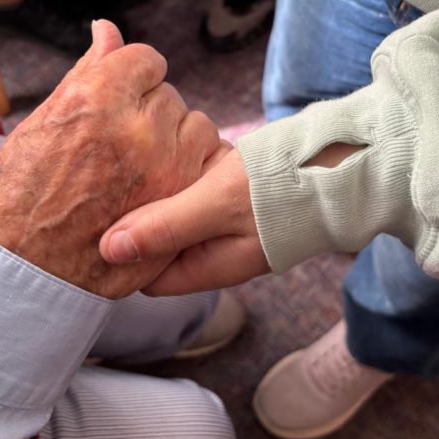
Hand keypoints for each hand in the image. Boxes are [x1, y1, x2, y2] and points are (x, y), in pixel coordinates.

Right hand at [0, 20, 219, 297]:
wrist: (22, 270)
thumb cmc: (19, 193)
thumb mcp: (44, 120)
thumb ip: (88, 71)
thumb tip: (108, 29)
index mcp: (98, 98)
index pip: (145, 60)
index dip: (132, 79)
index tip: (120, 101)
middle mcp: (138, 127)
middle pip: (168, 95)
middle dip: (149, 112)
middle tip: (118, 146)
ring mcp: (166, 168)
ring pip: (196, 127)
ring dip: (176, 140)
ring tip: (139, 168)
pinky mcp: (182, 203)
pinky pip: (207, 164)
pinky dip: (191, 170)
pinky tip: (161, 187)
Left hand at [99, 147, 270, 294]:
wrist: (340, 163)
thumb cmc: (280, 188)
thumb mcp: (215, 204)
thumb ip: (164, 226)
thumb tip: (107, 251)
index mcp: (209, 268)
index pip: (147, 279)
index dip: (121, 258)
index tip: (97, 226)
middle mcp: (218, 255)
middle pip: (160, 251)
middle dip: (136, 227)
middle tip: (107, 192)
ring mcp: (230, 230)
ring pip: (177, 222)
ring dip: (158, 201)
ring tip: (130, 171)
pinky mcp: (239, 203)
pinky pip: (197, 200)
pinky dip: (180, 184)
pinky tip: (168, 159)